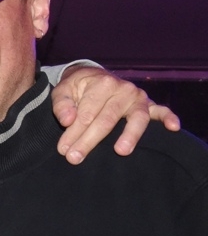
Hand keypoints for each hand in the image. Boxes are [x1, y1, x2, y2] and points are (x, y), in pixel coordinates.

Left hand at [51, 66, 180, 163]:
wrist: (94, 77)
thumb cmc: (77, 88)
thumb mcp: (63, 91)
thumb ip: (62, 105)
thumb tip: (67, 120)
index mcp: (101, 84)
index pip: (86, 113)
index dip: (73, 133)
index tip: (63, 150)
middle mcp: (122, 89)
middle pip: (107, 119)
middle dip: (89, 141)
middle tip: (75, 158)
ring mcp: (138, 97)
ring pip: (136, 118)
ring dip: (130, 135)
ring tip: (121, 151)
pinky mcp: (149, 104)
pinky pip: (162, 110)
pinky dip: (168, 118)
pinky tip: (173, 128)